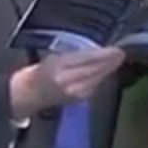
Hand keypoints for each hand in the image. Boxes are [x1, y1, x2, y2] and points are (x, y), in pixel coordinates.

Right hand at [10, 47, 125, 118]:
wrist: (26, 95)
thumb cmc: (38, 73)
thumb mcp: (53, 57)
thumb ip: (74, 55)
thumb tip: (95, 50)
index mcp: (59, 66)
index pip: (87, 58)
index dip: (104, 54)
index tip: (116, 48)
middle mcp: (68, 80)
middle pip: (96, 69)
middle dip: (111, 61)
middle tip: (121, 53)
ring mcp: (74, 91)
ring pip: (98, 78)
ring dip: (109, 69)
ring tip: (117, 60)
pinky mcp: (78, 99)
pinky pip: (95, 86)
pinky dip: (101, 77)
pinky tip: (106, 71)